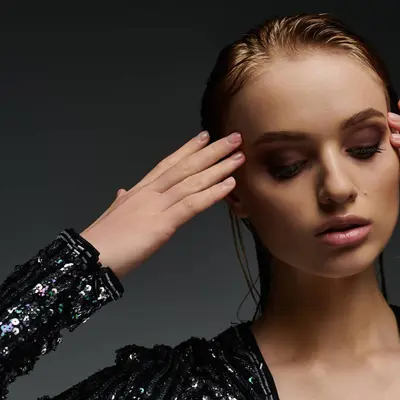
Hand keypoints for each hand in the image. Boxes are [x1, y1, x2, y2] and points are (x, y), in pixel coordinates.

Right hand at [81, 131, 244, 277]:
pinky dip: (212, 193)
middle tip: (234, 138)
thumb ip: (121, 202)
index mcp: (138, 191)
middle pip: (185, 167)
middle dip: (211, 152)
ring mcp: (156, 206)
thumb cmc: (100, 243)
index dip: (187, 149)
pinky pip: (192, 205)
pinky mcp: (162, 224)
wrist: (87, 260)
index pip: (167, 164)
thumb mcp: (112, 216)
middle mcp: (149, 192)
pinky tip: (229, 184)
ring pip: (192, 182)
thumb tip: (123, 191)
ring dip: (218, 168)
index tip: (204, 136)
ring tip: (238, 157)